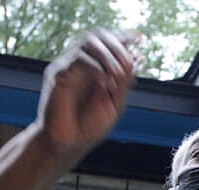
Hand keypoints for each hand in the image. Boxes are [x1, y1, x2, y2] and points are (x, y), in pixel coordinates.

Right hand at [36, 29, 140, 152]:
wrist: (68, 144)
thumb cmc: (89, 127)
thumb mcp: (115, 104)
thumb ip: (124, 83)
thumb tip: (135, 59)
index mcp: (98, 69)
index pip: (110, 43)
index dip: (124, 37)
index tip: (140, 38)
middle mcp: (83, 64)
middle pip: (99, 36)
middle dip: (118, 45)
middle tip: (130, 63)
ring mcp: (70, 67)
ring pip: (88, 43)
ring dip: (108, 55)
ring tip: (118, 74)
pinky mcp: (59, 74)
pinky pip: (78, 60)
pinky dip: (96, 68)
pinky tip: (106, 83)